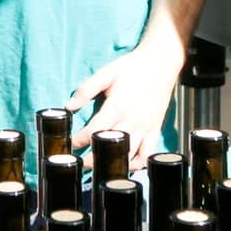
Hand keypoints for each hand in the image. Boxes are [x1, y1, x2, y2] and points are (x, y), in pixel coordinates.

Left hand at [67, 44, 183, 168]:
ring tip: (100, 168)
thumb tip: (69, 105)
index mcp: (117, 106)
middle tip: (80, 163)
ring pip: (128, 155)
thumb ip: (86, 89)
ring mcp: (145, 127)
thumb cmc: (134, 66)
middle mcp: (132, 120)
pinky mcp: (155, 129)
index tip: (71, 144)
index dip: (79, 140)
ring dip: (113, 164)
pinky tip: (128, 166)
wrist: (161, 62)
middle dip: (93, 158)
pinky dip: (138, 163)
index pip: (94, 131)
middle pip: (110, 147)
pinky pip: (147, 153)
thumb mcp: (107, 73)